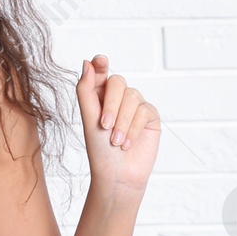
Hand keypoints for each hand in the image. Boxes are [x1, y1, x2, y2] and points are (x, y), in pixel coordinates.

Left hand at [75, 55, 159, 202]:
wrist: (117, 175)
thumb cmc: (99, 150)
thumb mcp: (88, 118)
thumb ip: (86, 90)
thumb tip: (87, 62)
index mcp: (100, 96)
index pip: (101, 73)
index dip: (101, 64)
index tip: (100, 60)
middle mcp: (118, 98)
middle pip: (117, 82)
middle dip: (111, 104)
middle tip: (104, 126)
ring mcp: (136, 106)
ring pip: (132, 96)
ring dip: (122, 121)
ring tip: (116, 141)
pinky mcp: (150, 117)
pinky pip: (145, 110)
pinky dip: (133, 128)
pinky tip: (127, 143)